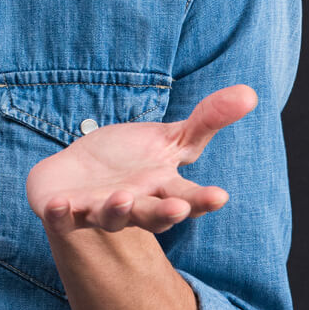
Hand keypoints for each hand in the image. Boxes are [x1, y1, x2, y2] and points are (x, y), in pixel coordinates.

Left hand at [26, 84, 257, 234]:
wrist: (77, 175)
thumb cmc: (130, 160)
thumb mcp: (170, 139)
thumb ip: (207, 121)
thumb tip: (250, 92)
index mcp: (162, 189)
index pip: (187, 197)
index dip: (202, 200)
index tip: (220, 196)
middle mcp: (134, 205)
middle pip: (152, 214)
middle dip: (164, 213)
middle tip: (178, 208)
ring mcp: (97, 210)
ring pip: (110, 216)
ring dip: (116, 210)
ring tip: (122, 198)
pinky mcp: (63, 211)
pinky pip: (60, 217)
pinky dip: (59, 214)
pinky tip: (58, 205)